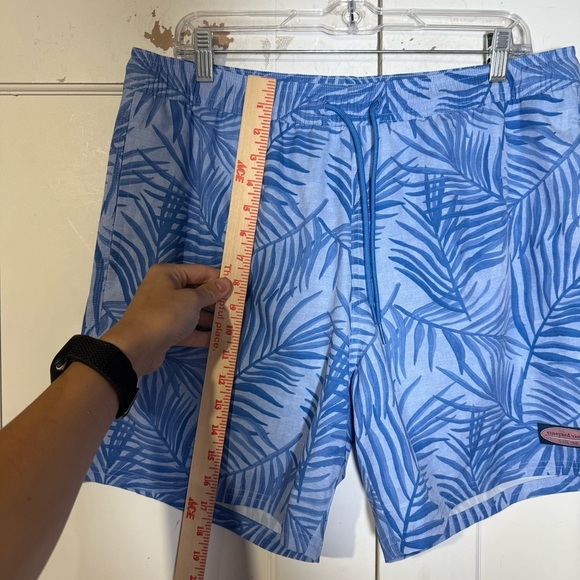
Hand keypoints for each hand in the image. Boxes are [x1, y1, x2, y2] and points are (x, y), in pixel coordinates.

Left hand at [100, 264, 232, 375]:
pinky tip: (217, 340)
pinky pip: (187, 328)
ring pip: (193, 311)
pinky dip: (200, 333)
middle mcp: (165, 288)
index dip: (219, 280)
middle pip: (197, 291)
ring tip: (230, 325)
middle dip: (216, 301)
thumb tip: (226, 283)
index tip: (237, 290)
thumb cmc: (165, 315)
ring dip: (210, 319)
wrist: (136, 348)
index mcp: (169, 274)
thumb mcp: (191, 300)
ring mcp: (165, 310)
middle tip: (235, 309)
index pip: (200, 271)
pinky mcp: (166, 329)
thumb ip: (211, 292)